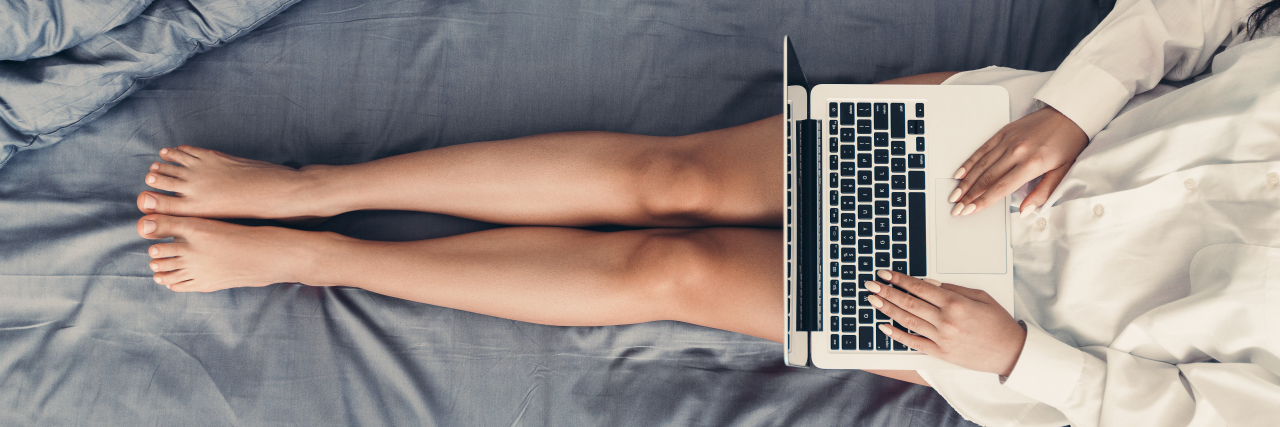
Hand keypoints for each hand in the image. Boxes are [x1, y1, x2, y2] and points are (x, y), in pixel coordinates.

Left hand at [865, 270, 1025, 375]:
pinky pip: (913, 343)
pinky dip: (896, 335)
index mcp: (955, 304)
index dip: (899, 279)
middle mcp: (946, 321)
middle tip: (870, 284)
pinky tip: (883, 326)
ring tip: (873, 300)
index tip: (885, 273)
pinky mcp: (940, 353)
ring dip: (887, 309)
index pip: (920, 288)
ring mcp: (941, 339)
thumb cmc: (998, 323)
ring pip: (907, 322)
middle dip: (887, 292)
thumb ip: (953, 289)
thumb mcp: (980, 297)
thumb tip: (927, 283)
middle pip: (909, 303)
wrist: (1011, 352)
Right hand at [949, 106, 1086, 216]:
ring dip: (966, 182)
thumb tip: (1026, 211)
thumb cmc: (1069, 142)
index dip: (981, 202)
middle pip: (986, 178)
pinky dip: (970, 162)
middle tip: (956, 208)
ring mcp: (1008, 140)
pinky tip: (960, 173)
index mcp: (1032, 164)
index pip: (1000, 188)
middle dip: (968, 196)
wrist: (1070, 113)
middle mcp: (1016, 151)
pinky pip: (982, 149)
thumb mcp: (1063, 171)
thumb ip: (1043, 193)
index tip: (969, 211)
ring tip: (954, 195)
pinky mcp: (1004, 132)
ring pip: (981, 165)